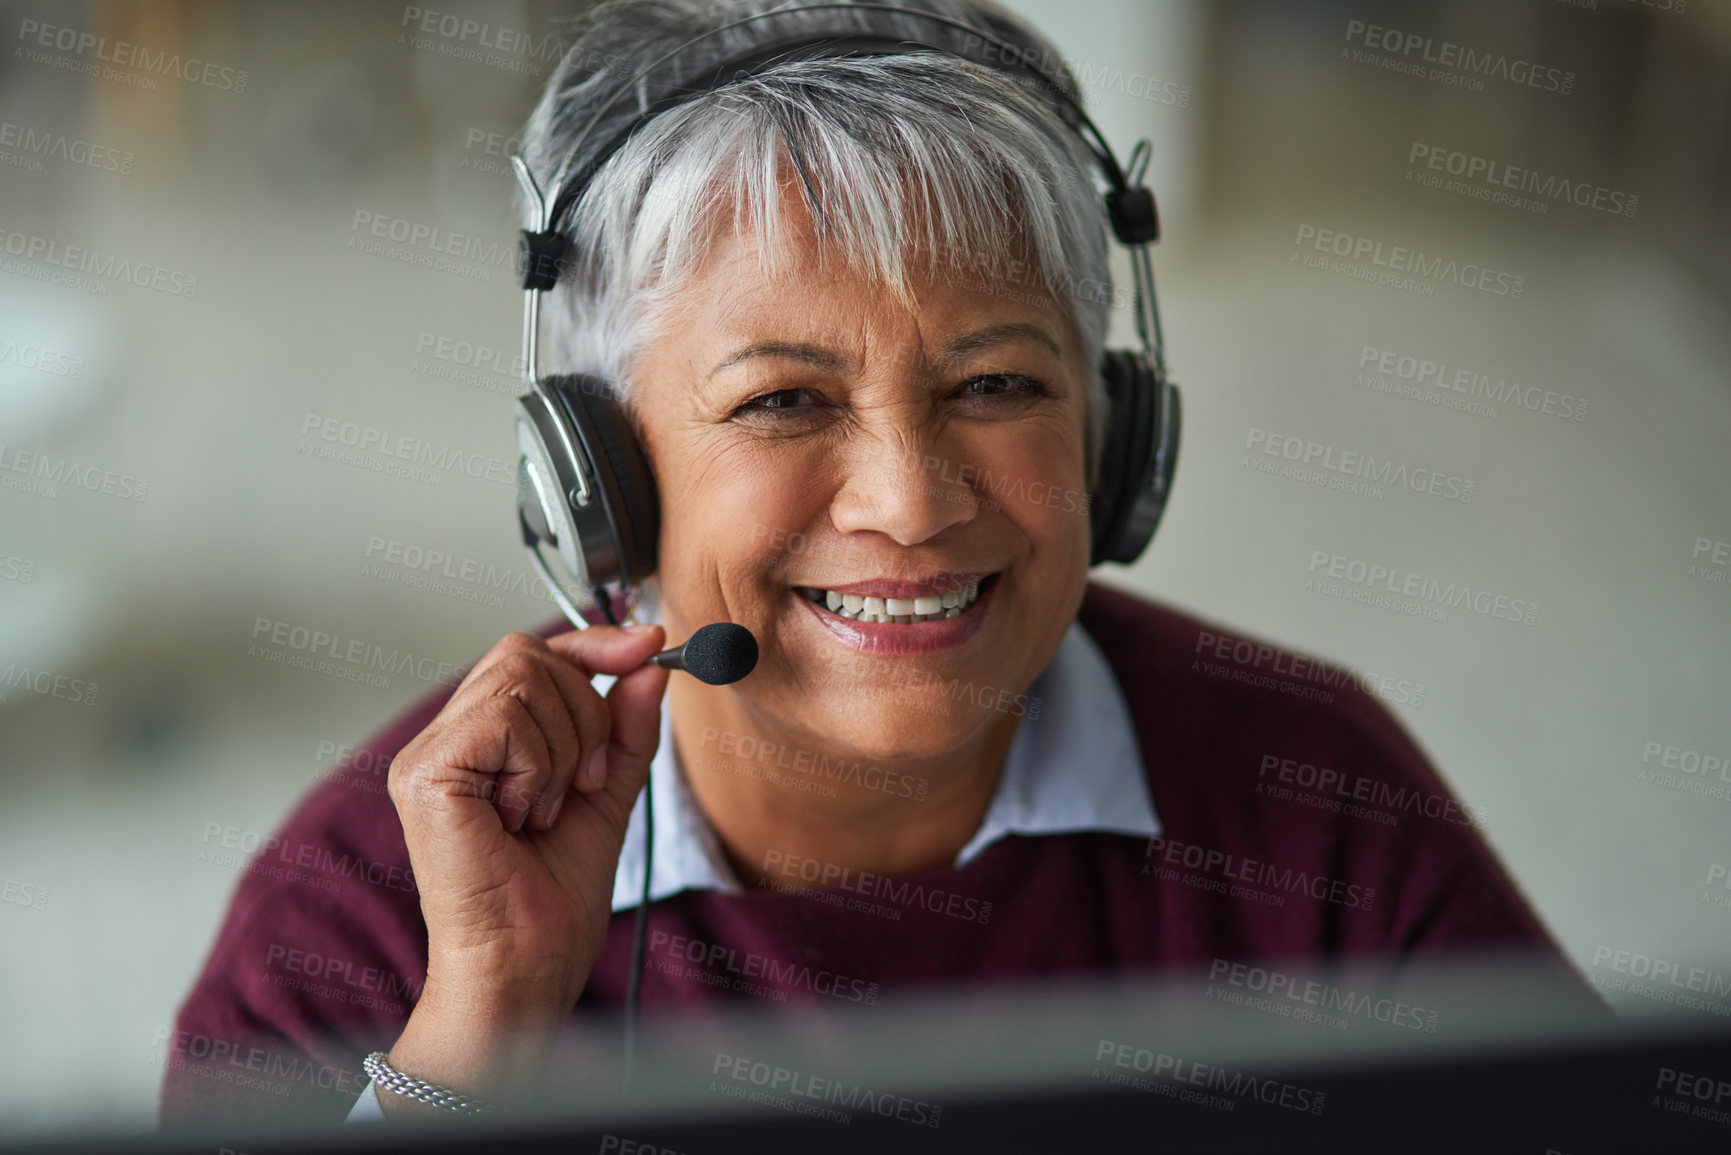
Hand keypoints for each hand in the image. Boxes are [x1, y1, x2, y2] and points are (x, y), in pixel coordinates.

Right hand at [380, 624, 668, 1108]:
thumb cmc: (551, 901)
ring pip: (524, 679)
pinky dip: (538, 765)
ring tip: (545, 810)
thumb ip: (625, 728)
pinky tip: (522, 816)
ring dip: (563, 748)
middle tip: (582, 783)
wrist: (526, 966)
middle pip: (530, 654)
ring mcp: (427, 754)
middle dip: (585, 713)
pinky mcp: (425, 773)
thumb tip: (650, 662)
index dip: (594, 642)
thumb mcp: (608, 793)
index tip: (649, 645)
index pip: (533, 654)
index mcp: (480, 741)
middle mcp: (444, 739)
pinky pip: (506, 717)